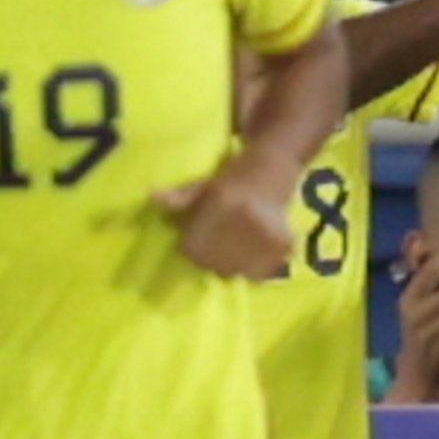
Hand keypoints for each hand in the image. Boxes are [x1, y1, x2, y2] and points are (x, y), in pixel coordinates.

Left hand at [157, 154, 297, 278]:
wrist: (276, 166)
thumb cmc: (234, 176)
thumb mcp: (204, 183)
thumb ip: (181, 196)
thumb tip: (153, 198)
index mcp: (224, 202)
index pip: (194, 247)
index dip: (190, 248)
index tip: (192, 244)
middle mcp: (247, 219)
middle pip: (214, 263)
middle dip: (209, 260)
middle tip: (214, 248)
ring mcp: (268, 234)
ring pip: (236, 270)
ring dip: (230, 266)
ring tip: (232, 251)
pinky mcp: (285, 244)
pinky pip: (259, 273)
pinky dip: (253, 269)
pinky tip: (251, 254)